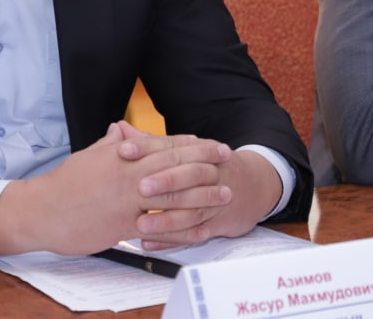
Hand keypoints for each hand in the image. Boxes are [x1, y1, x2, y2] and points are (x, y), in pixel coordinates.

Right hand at [0, 123, 231, 256]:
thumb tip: (119, 130)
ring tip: (224, 194)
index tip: (210, 143)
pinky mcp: (125, 225)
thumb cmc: (63, 183)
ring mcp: (129, 199)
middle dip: (205, 160)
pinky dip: (183, 228)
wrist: (41, 210)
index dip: (191, 143)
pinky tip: (200, 229)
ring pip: (174, 194)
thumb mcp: (88, 155)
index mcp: (122, 155)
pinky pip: (161, 226)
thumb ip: (109, 144)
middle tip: (227, 158)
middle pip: (176, 164)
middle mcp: (130, 173)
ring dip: (203, 194)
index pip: (164, 145)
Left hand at [127, 147, 282, 250]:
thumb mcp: (186, 150)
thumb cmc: (210, 168)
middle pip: (190, 175)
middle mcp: (211, 173)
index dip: (147, 148)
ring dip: (167, 219)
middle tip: (141, 187)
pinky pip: (196, 233)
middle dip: (166, 181)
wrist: (254, 186)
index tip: (123, 151)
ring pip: (193, 210)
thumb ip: (150, 144)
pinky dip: (172, 240)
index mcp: (200, 152)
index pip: (173, 146)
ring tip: (141, 224)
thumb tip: (119, 129)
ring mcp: (216, 200)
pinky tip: (150, 243)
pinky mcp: (219, 223)